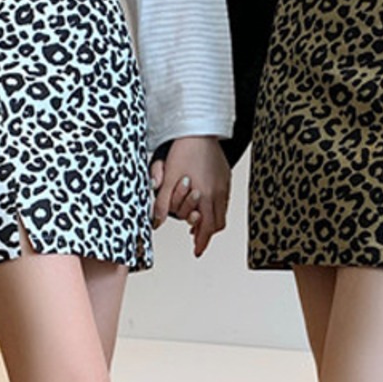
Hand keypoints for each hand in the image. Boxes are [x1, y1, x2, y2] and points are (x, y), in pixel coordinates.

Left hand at [150, 136, 230, 257]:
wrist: (198, 130)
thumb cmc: (183, 151)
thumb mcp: (167, 180)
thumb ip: (162, 204)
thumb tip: (156, 222)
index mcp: (204, 196)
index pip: (206, 229)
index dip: (202, 243)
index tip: (197, 251)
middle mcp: (217, 193)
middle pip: (217, 224)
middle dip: (207, 233)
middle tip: (197, 238)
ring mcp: (224, 185)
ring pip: (222, 212)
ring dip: (211, 220)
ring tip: (199, 221)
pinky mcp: (226, 177)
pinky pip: (224, 199)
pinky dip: (215, 206)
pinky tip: (204, 202)